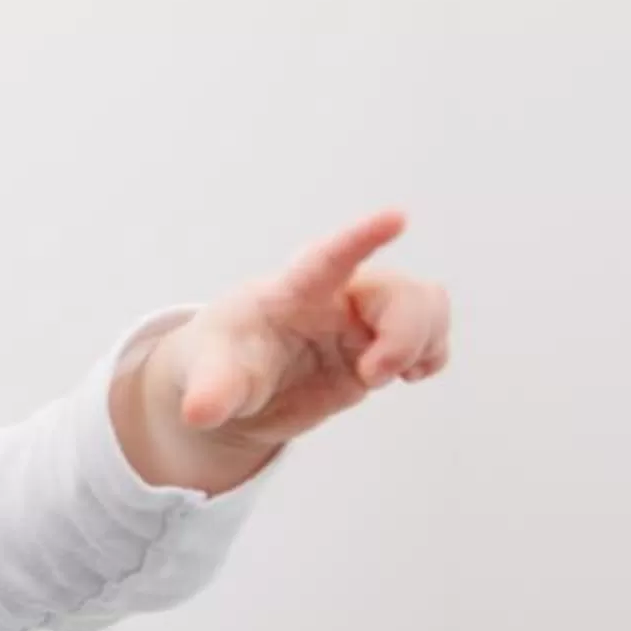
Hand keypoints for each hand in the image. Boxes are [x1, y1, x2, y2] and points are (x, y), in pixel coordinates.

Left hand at [123, 210, 451, 494]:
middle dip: (402, 334)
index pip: (328, 258)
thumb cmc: (218, 362)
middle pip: (395, 291)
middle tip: (371, 378)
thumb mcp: (204, 376)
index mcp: (291, 293)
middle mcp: (334, 298)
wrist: (236, 390)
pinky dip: (433, 353)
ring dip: (422, 340)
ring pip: (423, 304)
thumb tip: (198, 412)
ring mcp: (360, 321)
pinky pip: (430, 331)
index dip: (361, 238)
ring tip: (386, 377)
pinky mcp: (378, 348)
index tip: (398, 217)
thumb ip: (210, 391)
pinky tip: (413, 375)